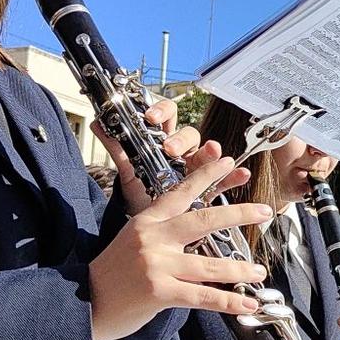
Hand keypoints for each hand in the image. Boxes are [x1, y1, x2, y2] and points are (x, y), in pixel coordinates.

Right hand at [88, 145, 270, 339]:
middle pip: (203, 220)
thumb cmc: (110, 276)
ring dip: (240, 269)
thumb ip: (162, 236)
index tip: (228, 161)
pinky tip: (247, 304)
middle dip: (239, 214)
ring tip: (260, 272)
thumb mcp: (132, 243)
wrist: (80, 304)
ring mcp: (155, 264)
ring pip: (209, 263)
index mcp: (146, 221)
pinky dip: (229, 302)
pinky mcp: (158, 291)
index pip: (181, 192)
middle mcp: (152, 238)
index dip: (206, 175)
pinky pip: (202, 296)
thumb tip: (199, 236)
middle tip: (265, 210)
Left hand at [99, 108, 229, 215]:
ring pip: (208, 154)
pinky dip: (234, 177)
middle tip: (171, 149)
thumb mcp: (129, 174)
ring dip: (211, 152)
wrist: (147, 226)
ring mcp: (197, 171)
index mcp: (162, 143)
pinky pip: (224, 181)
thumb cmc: (141, 194)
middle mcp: (182, 153)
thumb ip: (118, 151)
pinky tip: (240, 175)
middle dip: (181, 139)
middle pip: (188, 135)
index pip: (166, 117)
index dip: (162, 112)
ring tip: (214, 153)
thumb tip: (98, 124)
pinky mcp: (208, 190)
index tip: (151, 117)